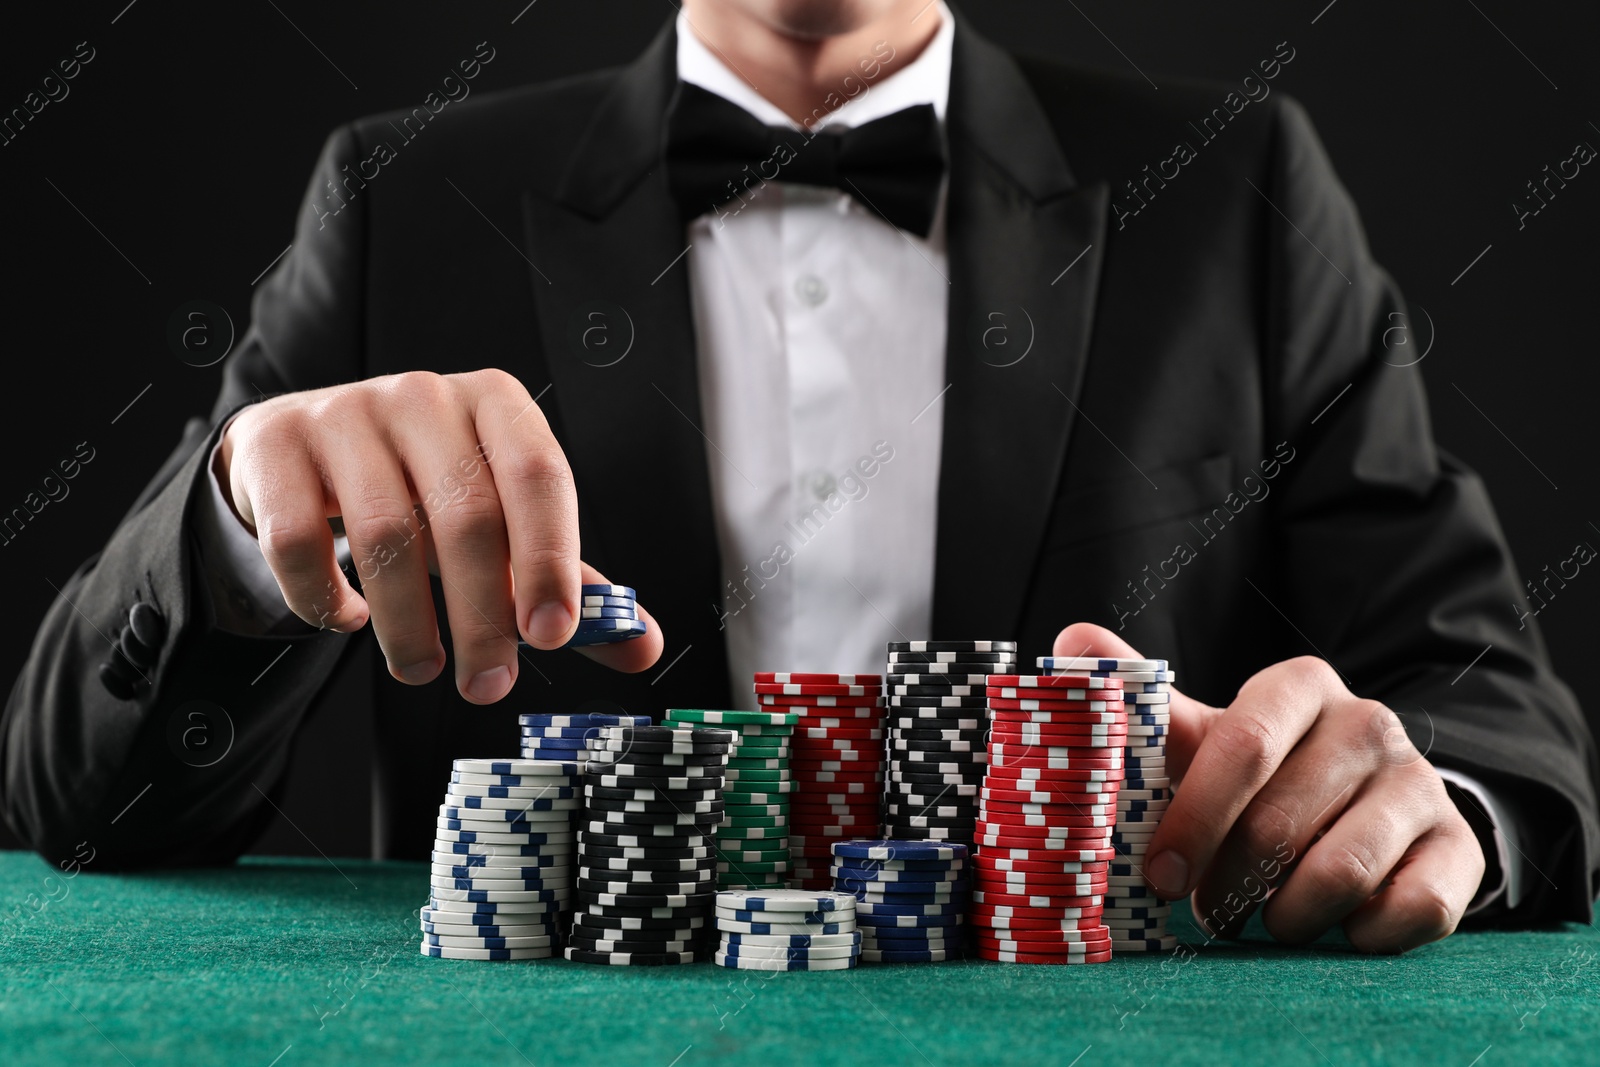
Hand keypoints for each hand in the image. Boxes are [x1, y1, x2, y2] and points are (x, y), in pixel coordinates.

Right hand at [217, 369, 662, 701]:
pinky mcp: (275, 446)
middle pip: (465, 515)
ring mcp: (343, 413)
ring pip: (383, 534)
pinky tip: (348, 620)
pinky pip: (299, 539)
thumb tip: (642, 646)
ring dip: (407, 623)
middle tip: (490, 684)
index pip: (538, 475)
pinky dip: (326, 597)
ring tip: (423, 668)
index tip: (553, 635)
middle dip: (482, 616)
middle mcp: (424, 396)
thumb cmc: (427, 492)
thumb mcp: (502, 524)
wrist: (307, 451)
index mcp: (497, 405)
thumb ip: (567, 582)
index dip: (550, 558)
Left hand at [1051, 623, 1484, 952]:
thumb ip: (1144, 700)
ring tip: (1263, 922)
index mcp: (1299, 687)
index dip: (1195, 816)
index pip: (1243, 743)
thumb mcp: (1208, 734)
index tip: (1158, 875)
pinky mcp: (1459, 849)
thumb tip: (1072, 639)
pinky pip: (1412, 910)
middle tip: (1205, 912)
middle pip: (1282, 820)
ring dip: (1287, 916)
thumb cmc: (1266, 774)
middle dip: (1229, 881)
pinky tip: (1337, 930)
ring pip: (1343, 871)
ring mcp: (1419, 785)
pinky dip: (1362, 935)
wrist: (1375, 804)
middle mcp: (1369, 724)